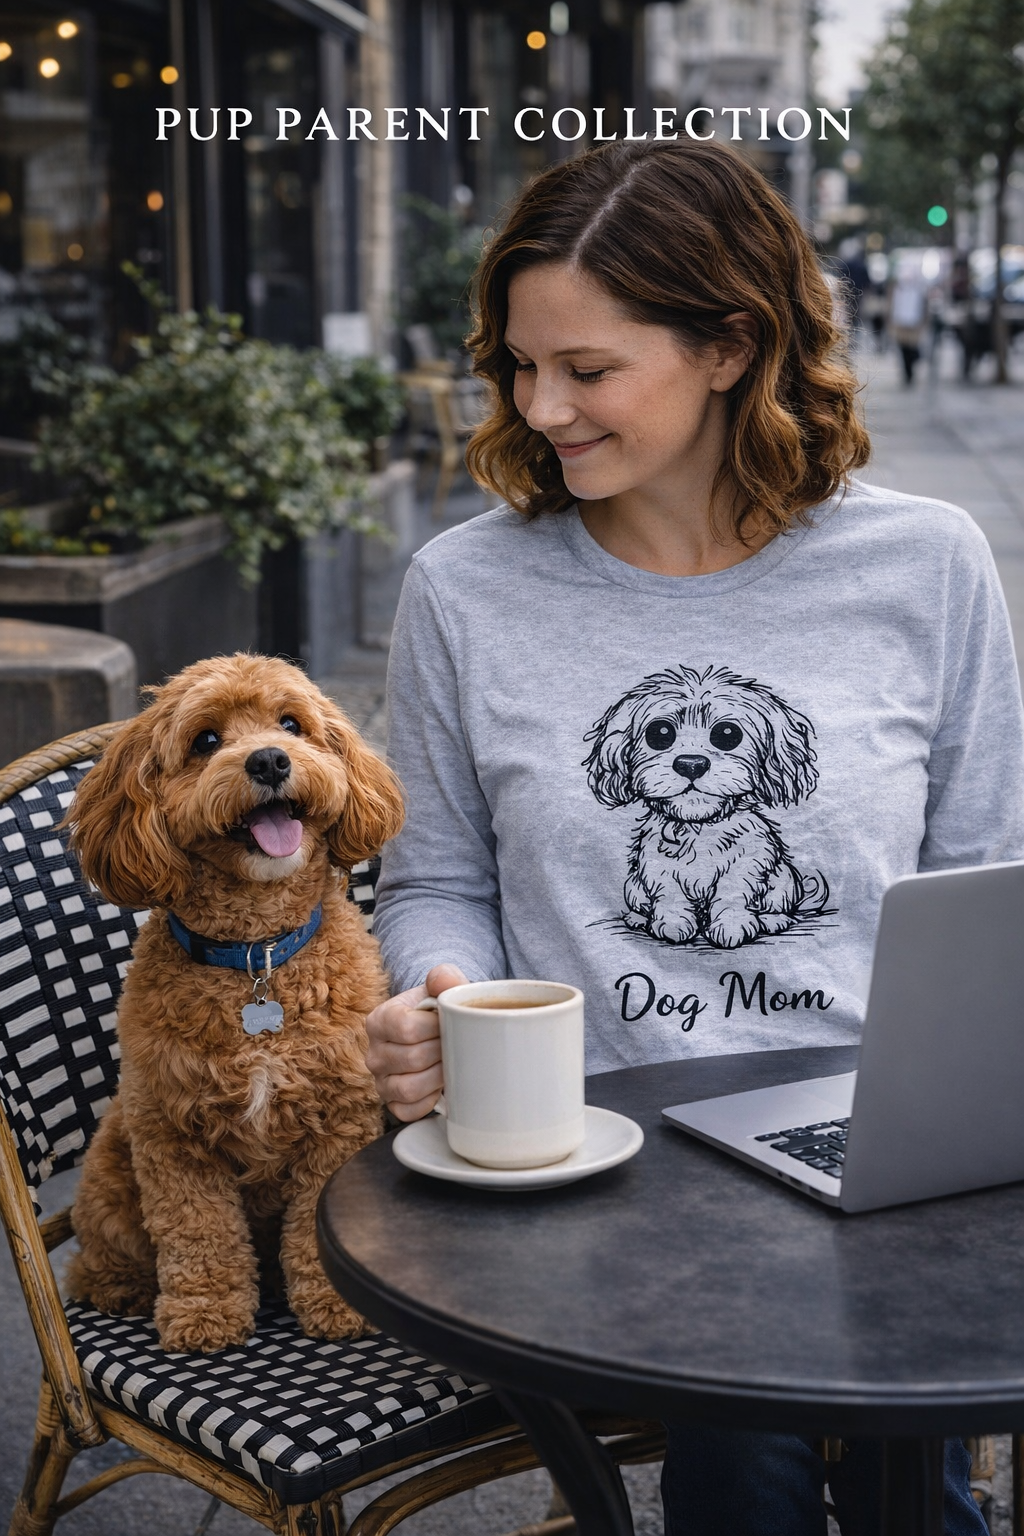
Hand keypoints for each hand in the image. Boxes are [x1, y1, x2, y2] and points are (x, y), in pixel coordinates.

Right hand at [365, 964, 466, 1121]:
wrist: (435, 1035)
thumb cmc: (438, 1011)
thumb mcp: (441, 988)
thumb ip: (444, 977)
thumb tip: (442, 979)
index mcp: (379, 1020)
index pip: (407, 1027)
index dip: (436, 1028)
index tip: (451, 1023)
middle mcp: (373, 1053)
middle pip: (412, 1059)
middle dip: (443, 1052)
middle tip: (458, 1045)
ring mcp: (380, 1081)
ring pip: (409, 1088)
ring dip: (438, 1077)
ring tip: (451, 1064)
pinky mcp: (391, 1104)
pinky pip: (408, 1111)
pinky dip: (429, 1101)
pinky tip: (440, 1085)